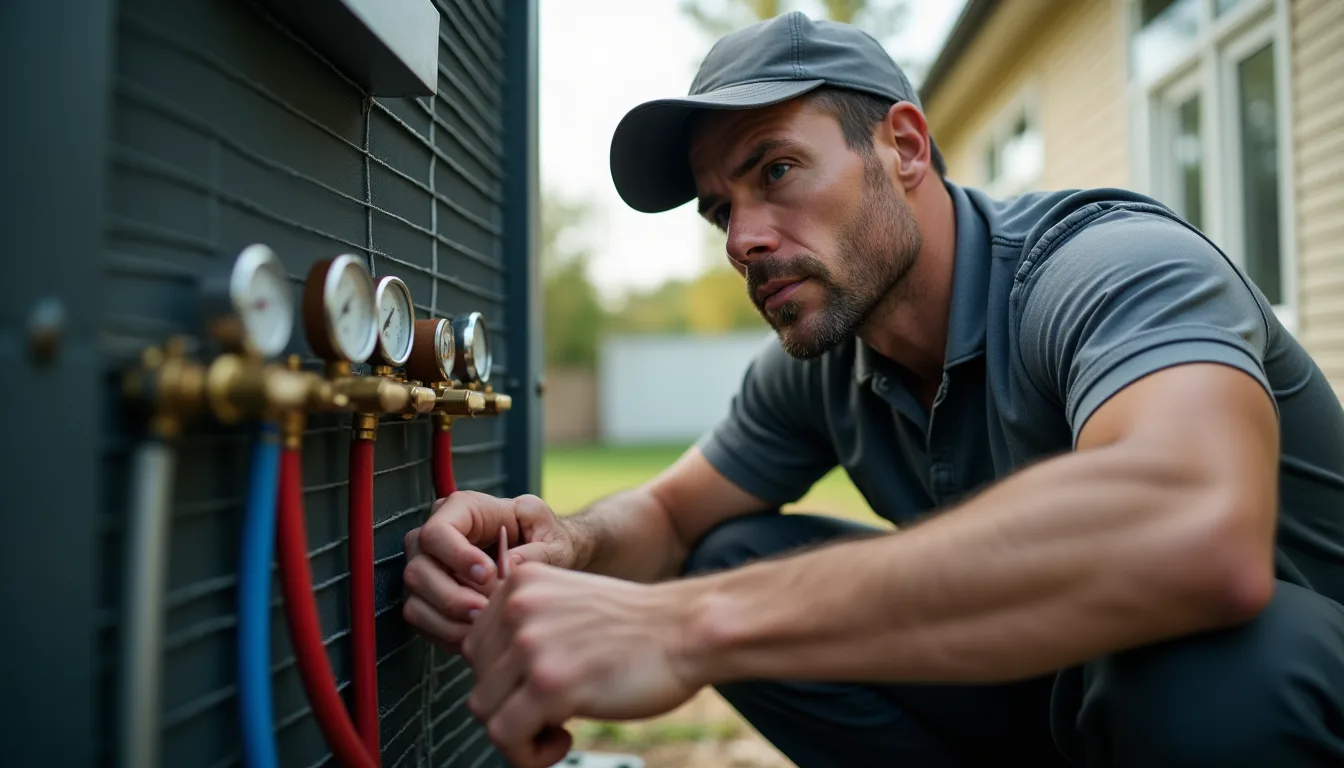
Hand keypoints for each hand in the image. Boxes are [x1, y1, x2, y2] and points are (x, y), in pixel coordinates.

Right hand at [402, 492, 575, 651]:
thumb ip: (537, 551)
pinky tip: (476, 634)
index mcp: (463, 509)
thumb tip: (509, 565)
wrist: (544, 564)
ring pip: (415, 601)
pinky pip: (421, 621)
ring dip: (449, 620)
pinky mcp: (427, 597)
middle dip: (452, 597)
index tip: (489, 574)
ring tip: (484, 625)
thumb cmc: (546, 542)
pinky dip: (447, 633)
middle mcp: (435, 537)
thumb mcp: (554, 539)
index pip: (437, 532)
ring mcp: (427, 568)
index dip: (457, 556)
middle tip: (486, 611)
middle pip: (418, 570)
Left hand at [463, 563, 701, 767]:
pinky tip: (563, 740)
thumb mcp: (569, 604)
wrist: (688, 630)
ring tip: (557, 730)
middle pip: (477, 680)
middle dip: (510, 707)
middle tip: (549, 715)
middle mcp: (518, 608)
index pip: (475, 646)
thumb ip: (529, 626)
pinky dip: (527, 753)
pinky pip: (505, 736)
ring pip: (485, 711)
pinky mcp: (548, 685)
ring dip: (518, 733)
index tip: (534, 691)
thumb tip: (495, 677)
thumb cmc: (641, 626)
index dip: (503, 680)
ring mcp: (530, 645)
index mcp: (520, 583)